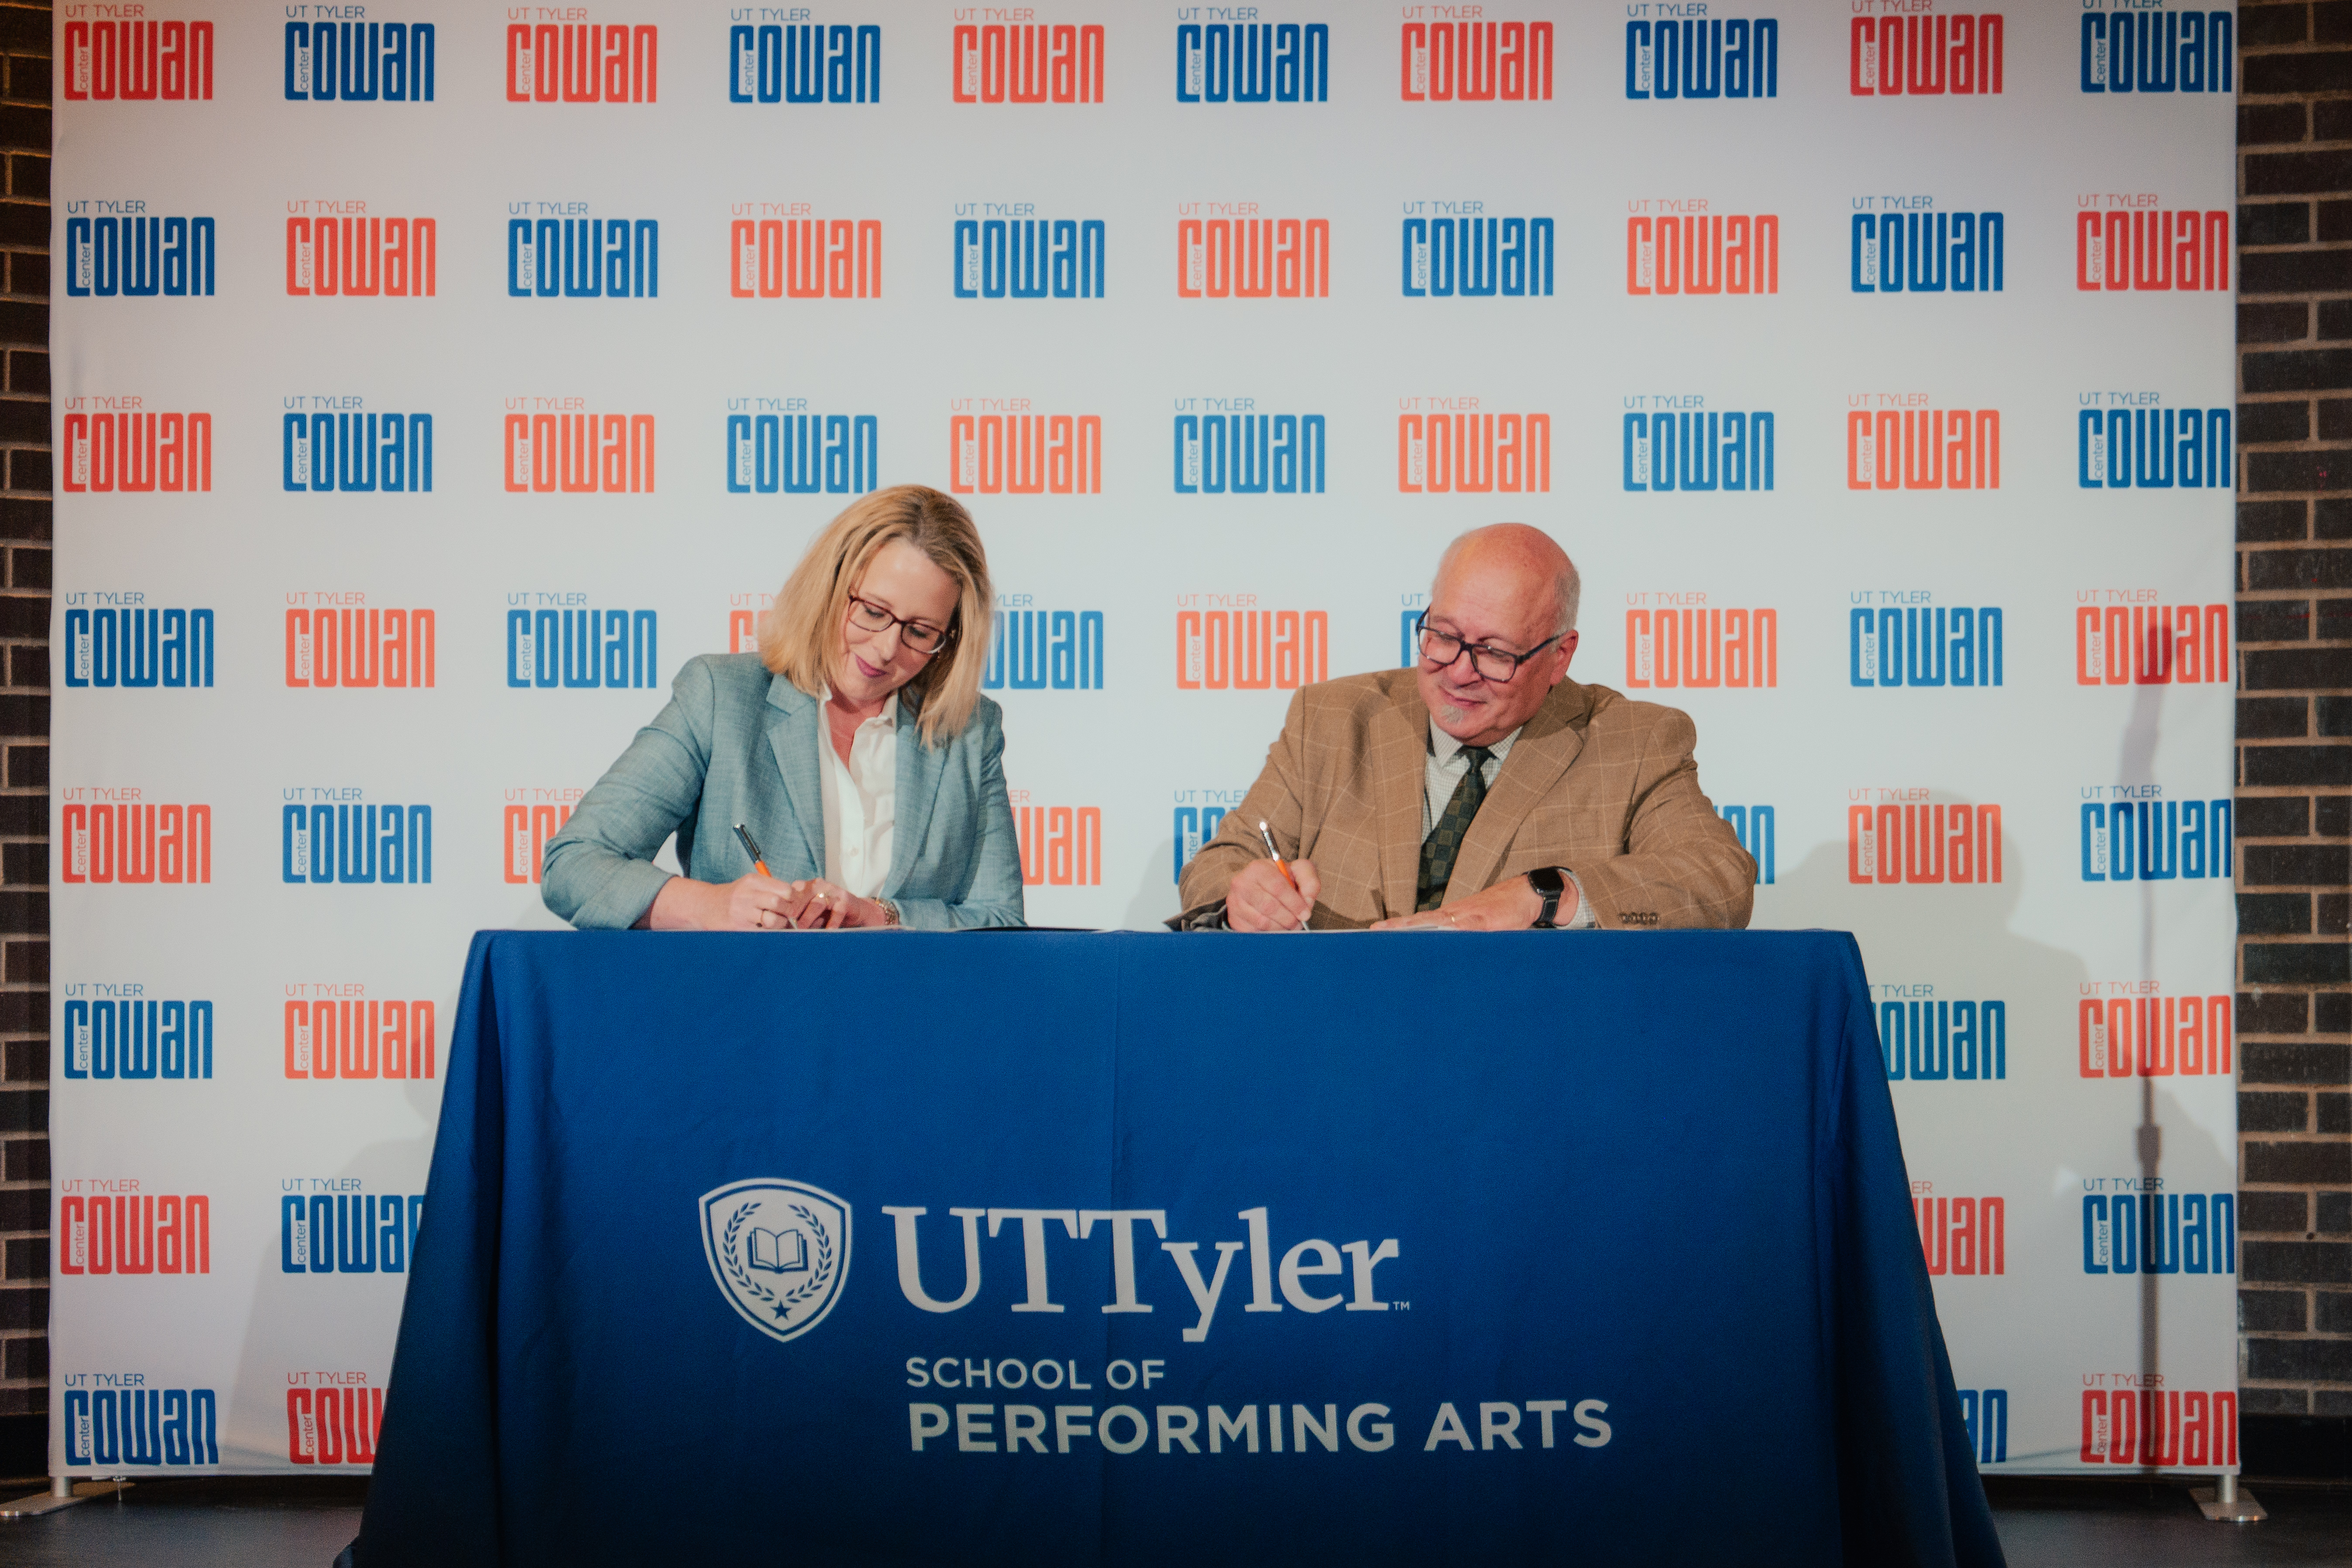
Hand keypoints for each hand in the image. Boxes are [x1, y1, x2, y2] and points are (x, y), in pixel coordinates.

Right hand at [647, 872, 803, 930]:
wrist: (704, 906)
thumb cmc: (734, 897)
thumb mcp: (750, 885)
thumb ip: (772, 889)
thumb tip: (799, 899)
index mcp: (753, 881)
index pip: (785, 889)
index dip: (793, 900)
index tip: (792, 906)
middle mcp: (747, 894)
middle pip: (779, 904)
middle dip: (788, 913)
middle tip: (787, 917)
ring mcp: (741, 912)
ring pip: (772, 921)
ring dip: (779, 926)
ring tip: (775, 925)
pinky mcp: (737, 928)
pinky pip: (762, 934)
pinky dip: (768, 935)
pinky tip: (766, 932)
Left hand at [773, 878, 885, 929]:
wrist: (854, 910)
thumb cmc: (827, 914)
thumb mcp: (809, 913)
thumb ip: (796, 916)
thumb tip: (778, 928)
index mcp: (805, 886)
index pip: (790, 894)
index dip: (783, 907)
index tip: (775, 919)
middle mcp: (817, 885)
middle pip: (801, 897)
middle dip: (793, 912)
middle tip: (786, 925)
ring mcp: (832, 891)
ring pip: (817, 903)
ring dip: (808, 918)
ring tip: (802, 929)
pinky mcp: (845, 900)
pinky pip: (836, 912)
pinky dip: (831, 923)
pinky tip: (827, 931)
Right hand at [1225, 857, 1319, 932]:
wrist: (1258, 888)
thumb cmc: (1281, 880)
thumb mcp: (1298, 873)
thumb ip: (1310, 882)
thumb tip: (1307, 902)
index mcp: (1258, 868)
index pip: (1278, 887)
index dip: (1294, 903)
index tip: (1305, 914)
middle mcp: (1242, 883)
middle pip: (1269, 906)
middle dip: (1289, 918)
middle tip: (1298, 923)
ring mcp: (1235, 901)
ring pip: (1262, 921)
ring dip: (1281, 927)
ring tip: (1289, 925)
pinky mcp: (1234, 918)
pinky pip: (1255, 931)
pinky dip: (1269, 932)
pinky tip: (1276, 927)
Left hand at [1371, 874, 1553, 931]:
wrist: (1525, 894)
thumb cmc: (1498, 911)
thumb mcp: (1474, 922)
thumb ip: (1458, 934)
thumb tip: (1441, 951)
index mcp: (1450, 916)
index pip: (1418, 922)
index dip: (1397, 926)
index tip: (1376, 931)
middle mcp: (1455, 915)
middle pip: (1422, 922)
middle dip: (1399, 928)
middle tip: (1376, 933)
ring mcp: (1470, 918)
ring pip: (1439, 925)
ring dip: (1419, 931)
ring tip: (1398, 938)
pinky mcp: (1487, 923)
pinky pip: (1467, 932)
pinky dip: (1455, 936)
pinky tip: (1444, 942)